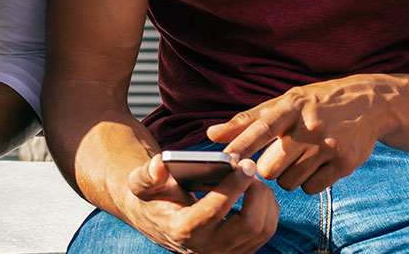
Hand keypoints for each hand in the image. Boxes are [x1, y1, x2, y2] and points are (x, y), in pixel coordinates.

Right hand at [118, 153, 276, 253]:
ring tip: (251, 177)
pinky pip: (266, 232)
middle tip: (250, 167)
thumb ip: (147, 174)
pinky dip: (268, 208)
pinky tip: (254, 190)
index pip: (215, 210)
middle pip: (250, 225)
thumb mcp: (140, 183)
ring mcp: (225, 253)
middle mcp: (206, 248)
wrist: (157, 219)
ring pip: (263, 229)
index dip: (234, 185)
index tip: (245, 163)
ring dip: (264, 198)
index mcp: (182, 230)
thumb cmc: (152, 196)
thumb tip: (159, 165)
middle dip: (257, 192)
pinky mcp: (239, 251)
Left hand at [207, 76, 392, 194]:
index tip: (225, 159)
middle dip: (269, 168)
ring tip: (302, 156)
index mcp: (290, 107)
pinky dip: (310, 182)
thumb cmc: (315, 104)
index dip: (241, 145)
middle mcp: (309, 126)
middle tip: (281, 154)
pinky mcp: (344, 163)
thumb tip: (211, 134)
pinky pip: (312, 188)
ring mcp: (328, 146)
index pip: (260, 128)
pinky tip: (318, 164)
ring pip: (289, 182)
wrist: (368, 103)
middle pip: (270, 168)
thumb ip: (248, 120)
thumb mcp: (284, 102)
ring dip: (290, 175)